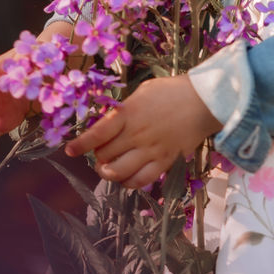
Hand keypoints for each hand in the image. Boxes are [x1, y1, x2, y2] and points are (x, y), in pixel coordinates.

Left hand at [63, 75, 222, 190]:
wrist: (203, 101)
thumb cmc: (172, 91)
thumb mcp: (143, 92)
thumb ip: (124, 109)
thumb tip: (109, 123)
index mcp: (129, 114)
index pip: (97, 134)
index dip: (80, 145)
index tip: (69, 151)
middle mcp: (136, 135)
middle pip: (104, 155)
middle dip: (98, 155)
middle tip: (101, 150)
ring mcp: (150, 151)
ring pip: (118, 173)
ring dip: (108, 172)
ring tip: (109, 166)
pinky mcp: (164, 162)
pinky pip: (140, 181)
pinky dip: (128, 182)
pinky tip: (127, 176)